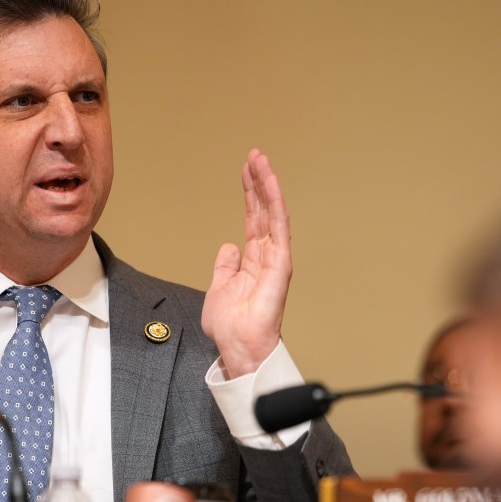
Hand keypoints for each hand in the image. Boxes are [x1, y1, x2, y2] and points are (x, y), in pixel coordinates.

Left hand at [201, 149, 291, 377]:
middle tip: (254, 155)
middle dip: (258, 182)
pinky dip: (274, 203)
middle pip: (263, 211)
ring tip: (261, 160)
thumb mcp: (219, 288)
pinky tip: (270, 183)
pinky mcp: (280, 264)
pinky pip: (278, 228)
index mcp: (252, 260)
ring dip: (267, 185)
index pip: (252, 220)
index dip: (249, 195)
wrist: (238, 346)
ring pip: (273, 213)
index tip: (245, 170)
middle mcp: (267, 255)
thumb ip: (225, 266)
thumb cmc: (231, 325)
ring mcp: (275, 258)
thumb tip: (228, 247)